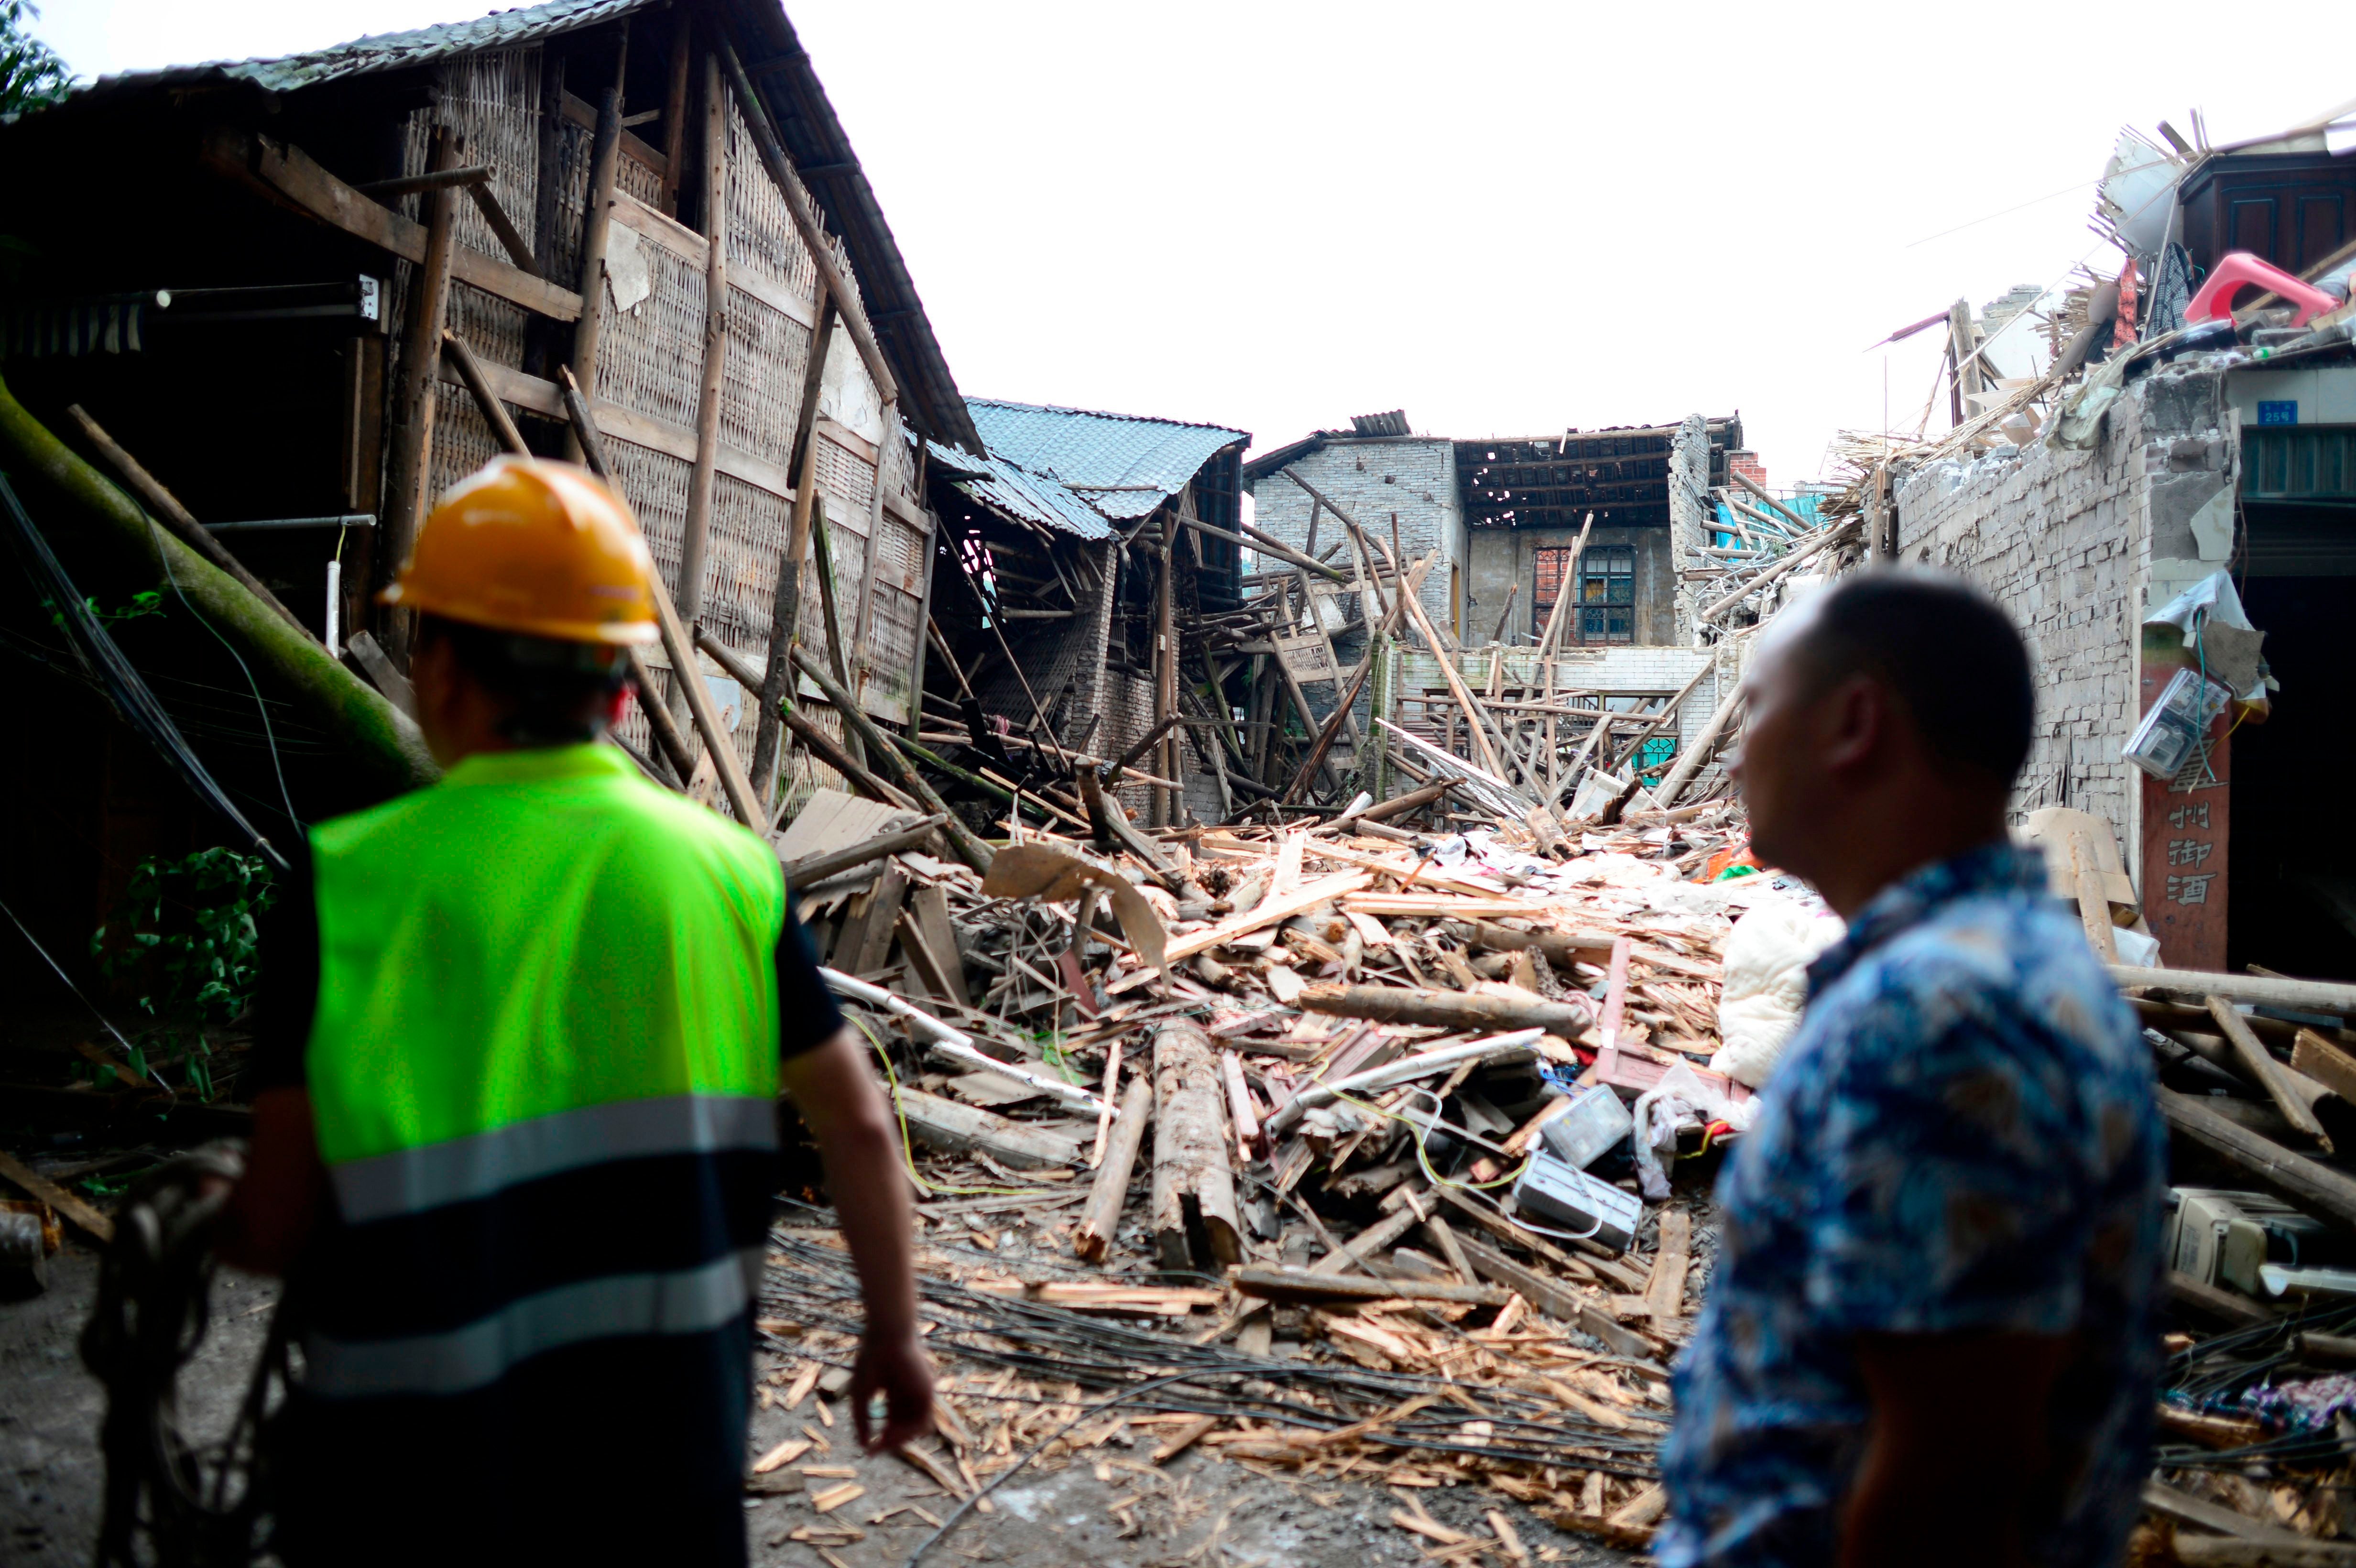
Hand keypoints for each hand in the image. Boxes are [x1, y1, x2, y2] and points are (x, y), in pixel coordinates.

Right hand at [850, 1327, 934, 1453]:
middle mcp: (909, 1397)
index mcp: (895, 1394)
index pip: (892, 1424)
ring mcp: (920, 1395)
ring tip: (884, 1441)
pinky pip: (924, 1422)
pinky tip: (893, 1432)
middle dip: (890, 1443)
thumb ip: (861, 1420)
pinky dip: (910, 1433)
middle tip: (875, 1450)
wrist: (887, 1337)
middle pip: (905, 1429)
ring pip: (916, 1429)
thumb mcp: (859, 1395)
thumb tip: (863, 1445)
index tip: (868, 1452)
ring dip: (901, 1440)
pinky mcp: (928, 1393)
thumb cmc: (870, 1361)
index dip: (881, 1440)